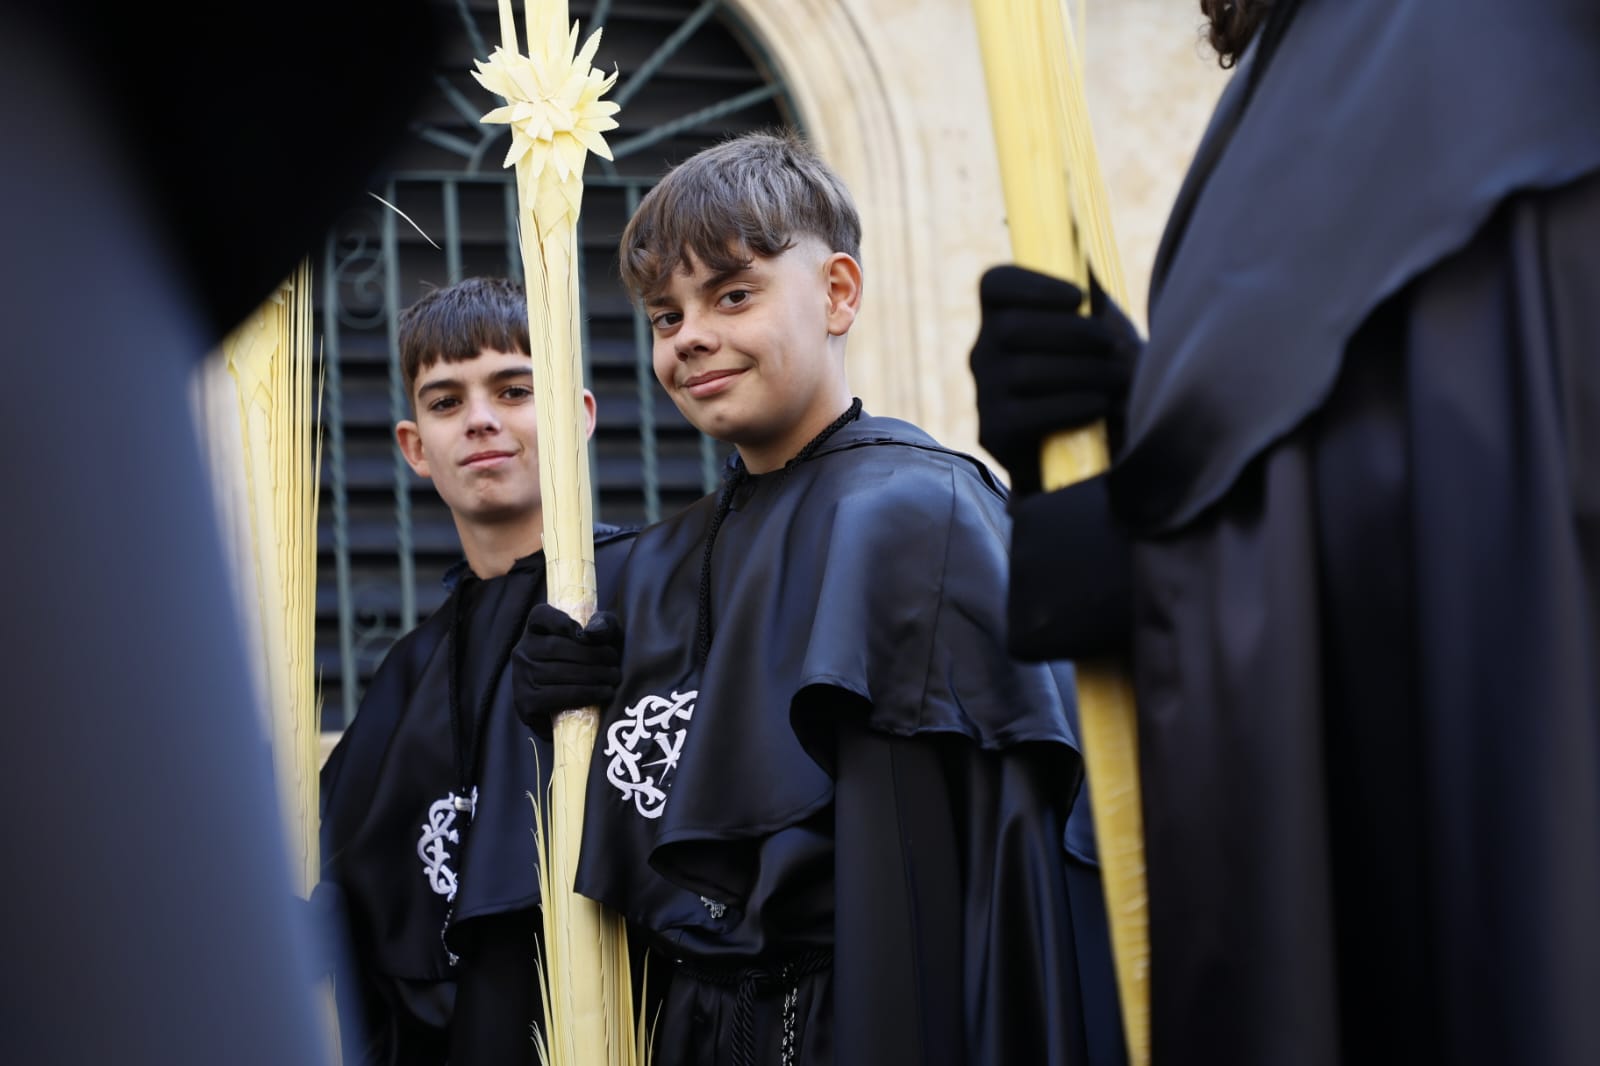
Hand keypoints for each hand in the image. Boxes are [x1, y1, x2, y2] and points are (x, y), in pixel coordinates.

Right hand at [511, 603, 623, 736]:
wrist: (570, 712)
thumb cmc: (586, 666)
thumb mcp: (599, 639)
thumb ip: (603, 625)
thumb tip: (594, 631)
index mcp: (535, 630)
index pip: (541, 616)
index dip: (562, 621)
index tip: (584, 634)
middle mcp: (521, 651)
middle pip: (556, 647)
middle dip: (593, 655)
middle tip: (614, 663)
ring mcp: (521, 677)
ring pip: (559, 672)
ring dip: (594, 675)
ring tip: (613, 678)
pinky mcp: (526, 702)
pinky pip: (559, 695)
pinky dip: (586, 694)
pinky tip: (604, 693)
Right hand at [969, 265, 1140, 494]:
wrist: (1090, 450)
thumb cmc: (1097, 380)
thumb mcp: (1100, 334)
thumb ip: (1093, 304)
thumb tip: (1089, 267)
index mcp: (1004, 316)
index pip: (995, 284)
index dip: (1034, 285)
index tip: (1079, 298)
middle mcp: (984, 352)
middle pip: (1011, 328)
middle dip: (1073, 335)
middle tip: (1114, 347)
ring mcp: (983, 393)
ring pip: (1022, 371)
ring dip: (1082, 373)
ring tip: (1119, 381)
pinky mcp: (993, 432)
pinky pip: (1025, 415)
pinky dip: (1071, 407)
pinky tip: (1099, 407)